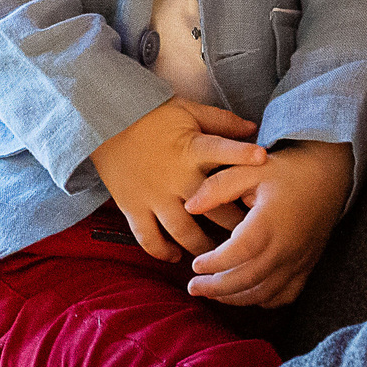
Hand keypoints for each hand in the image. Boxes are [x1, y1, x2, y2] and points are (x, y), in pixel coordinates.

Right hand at [92, 99, 267, 262]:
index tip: (263, 159)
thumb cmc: (150, 115)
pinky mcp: (133, 208)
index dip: (242, 154)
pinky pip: (149, 239)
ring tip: (219, 254)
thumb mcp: (187, 110)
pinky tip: (176, 256)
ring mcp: (153, 196)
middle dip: (236, 223)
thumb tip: (254, 127)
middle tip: (253, 235)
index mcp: (191, 148)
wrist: (102, 122)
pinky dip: (163, 252)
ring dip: (204, 245)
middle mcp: (175, 176)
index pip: (222, 150)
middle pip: (213, 206)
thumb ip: (221, 121)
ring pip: (184, 231)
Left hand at [183, 141, 351, 307]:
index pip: (238, 253)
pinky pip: (285, 295)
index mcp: (269, 222)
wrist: (329, 177)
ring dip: (235, 298)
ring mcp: (299, 260)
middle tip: (193, 287)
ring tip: (212, 293)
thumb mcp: (249, 169)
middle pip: (248, 279)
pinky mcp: (307, 266)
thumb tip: (190, 206)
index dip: (214, 263)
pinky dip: (263, 300)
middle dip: (216, 288)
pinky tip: (245, 294)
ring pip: (265, 293)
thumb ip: (217, 187)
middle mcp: (286, 246)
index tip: (194, 264)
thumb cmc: (285, 171)